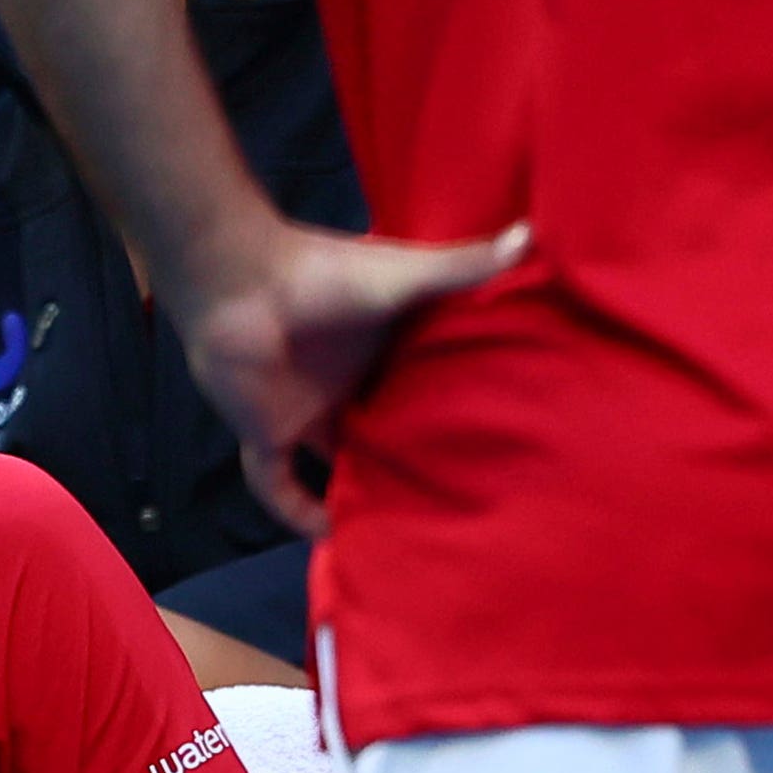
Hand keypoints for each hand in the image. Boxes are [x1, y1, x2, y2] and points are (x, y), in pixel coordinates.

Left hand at [170, 219, 533, 530]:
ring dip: (356, 490)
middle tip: (453, 494)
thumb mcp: (407, 275)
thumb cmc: (324, 272)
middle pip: (379, 430)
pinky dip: (298, 513)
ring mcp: (303, 410)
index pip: (415, 385)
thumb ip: (464, 266)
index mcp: (377, 348)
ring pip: (334, 462)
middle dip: (405, 457)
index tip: (485, 432)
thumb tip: (531, 233)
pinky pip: (278, 488)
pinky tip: (330, 539)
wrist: (241, 281)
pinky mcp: (266, 435)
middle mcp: (343, 384)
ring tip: (401, 527)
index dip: (443, 407)